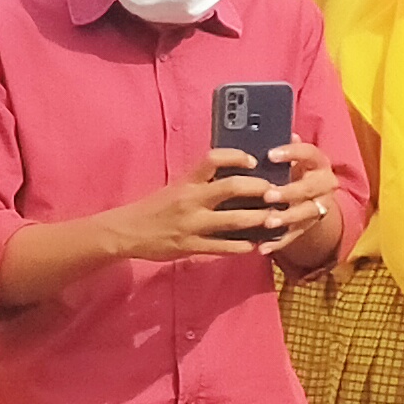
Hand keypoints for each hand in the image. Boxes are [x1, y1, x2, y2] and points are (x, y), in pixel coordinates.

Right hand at [114, 151, 288, 263]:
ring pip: (234, 220)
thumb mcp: (177, 186)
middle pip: (231, 187)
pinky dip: (242, 246)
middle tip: (276, 191)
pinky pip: (222, 247)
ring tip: (275, 218)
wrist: (127, 232)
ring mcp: (191, 224)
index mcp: (187, 181)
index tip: (254, 160)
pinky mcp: (190, 246)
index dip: (237, 157)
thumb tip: (236, 172)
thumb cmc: (157, 207)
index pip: (213, 159)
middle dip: (259, 188)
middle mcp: (190, 199)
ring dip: (259, 219)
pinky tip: (254, 245)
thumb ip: (203, 181)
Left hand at [267, 140, 342, 264]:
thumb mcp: (293, 159)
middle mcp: (324, 184)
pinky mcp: (309, 225)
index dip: (292, 153)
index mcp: (318, 163)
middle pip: (311, 187)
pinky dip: (279, 242)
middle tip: (269, 194)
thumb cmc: (294, 172)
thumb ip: (285, 149)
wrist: (312, 197)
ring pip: (307, 213)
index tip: (270, 155)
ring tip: (268, 222)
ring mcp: (319, 206)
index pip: (310, 153)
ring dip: (287, 217)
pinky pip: (296, 235)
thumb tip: (280, 133)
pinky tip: (263, 247)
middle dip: (290, 192)